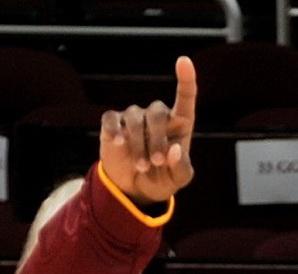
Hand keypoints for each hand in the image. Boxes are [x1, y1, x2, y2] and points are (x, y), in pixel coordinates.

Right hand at [97, 54, 196, 206]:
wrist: (135, 188)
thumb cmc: (163, 179)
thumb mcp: (179, 180)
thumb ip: (181, 167)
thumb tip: (175, 149)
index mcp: (179, 124)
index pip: (185, 97)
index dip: (186, 79)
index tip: (184, 61)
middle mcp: (157, 116)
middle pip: (157, 113)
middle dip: (157, 139)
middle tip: (157, 163)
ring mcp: (134, 117)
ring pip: (134, 120)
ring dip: (138, 145)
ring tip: (142, 166)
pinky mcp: (113, 123)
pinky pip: (112, 120)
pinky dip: (115, 131)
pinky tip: (118, 144)